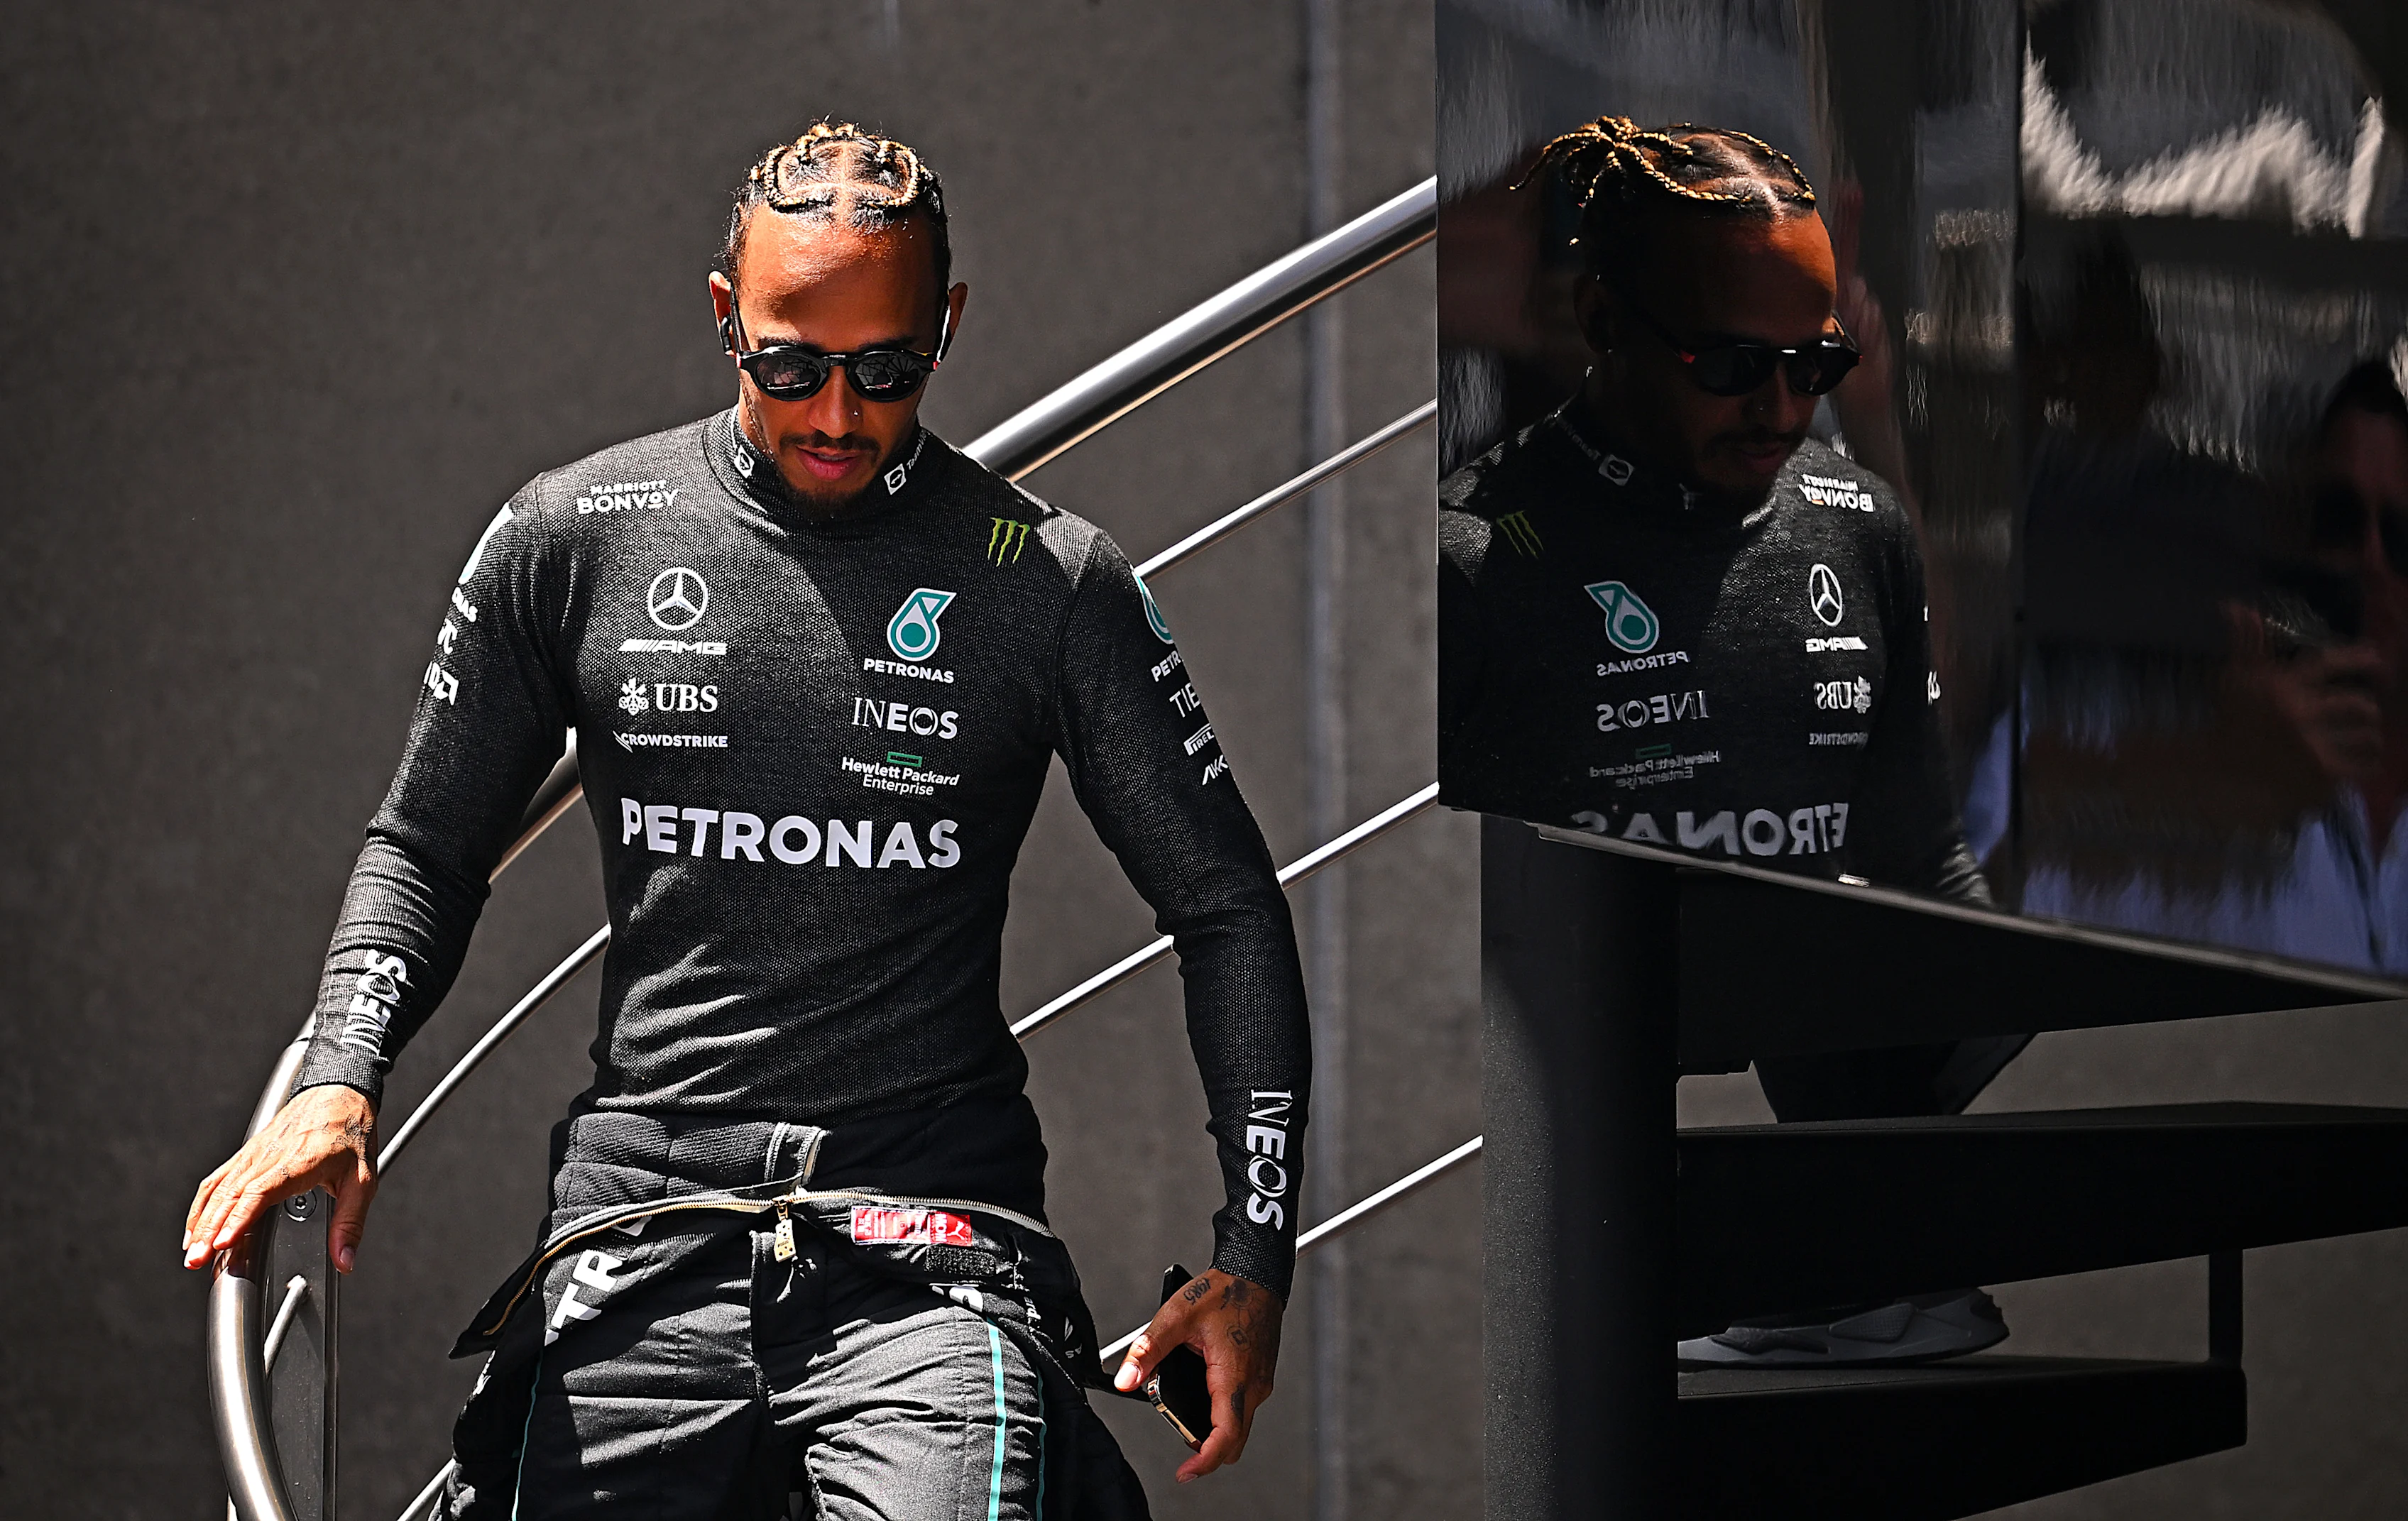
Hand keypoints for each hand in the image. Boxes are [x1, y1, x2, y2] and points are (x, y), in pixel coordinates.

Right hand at [184, 1084, 378, 1273]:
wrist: (340, 1089)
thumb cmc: (351, 1130)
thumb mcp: (364, 1179)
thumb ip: (351, 1222)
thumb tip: (344, 1260)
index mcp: (296, 1163)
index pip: (259, 1193)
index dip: (239, 1219)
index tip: (223, 1243)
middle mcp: (268, 1157)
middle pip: (230, 1196)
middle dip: (210, 1231)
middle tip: (197, 1261)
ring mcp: (254, 1153)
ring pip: (218, 1188)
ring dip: (201, 1221)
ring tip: (192, 1253)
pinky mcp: (248, 1152)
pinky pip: (217, 1179)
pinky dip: (202, 1204)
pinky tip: (196, 1226)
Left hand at [1112, 1268, 1282, 1482]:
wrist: (1257, 1271)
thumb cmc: (1225, 1290)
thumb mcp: (1177, 1316)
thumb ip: (1148, 1350)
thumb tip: (1125, 1379)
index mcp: (1234, 1376)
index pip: (1225, 1436)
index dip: (1205, 1461)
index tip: (1185, 1471)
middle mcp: (1253, 1385)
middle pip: (1234, 1440)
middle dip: (1208, 1452)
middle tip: (1183, 1456)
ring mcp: (1260, 1381)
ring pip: (1240, 1425)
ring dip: (1216, 1432)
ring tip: (1187, 1421)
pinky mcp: (1260, 1375)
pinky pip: (1243, 1408)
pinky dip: (1223, 1414)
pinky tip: (1203, 1396)